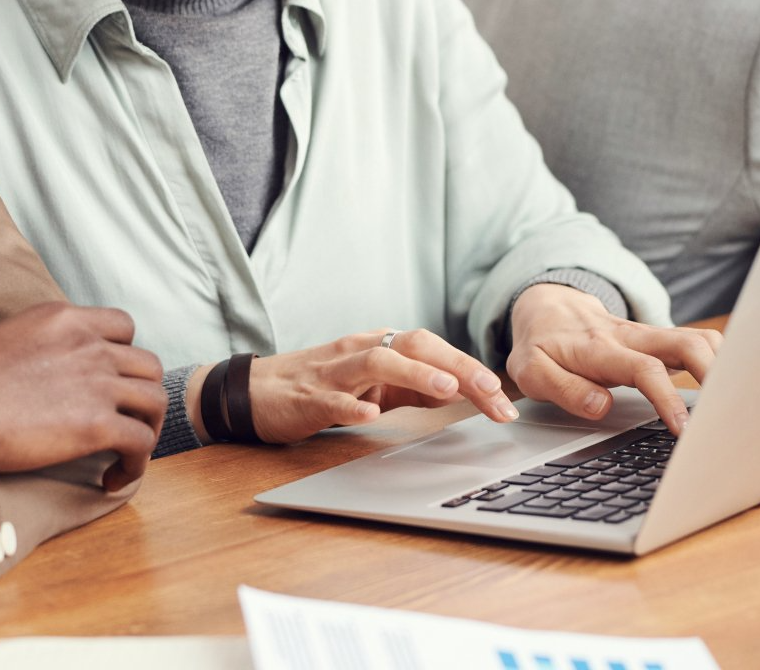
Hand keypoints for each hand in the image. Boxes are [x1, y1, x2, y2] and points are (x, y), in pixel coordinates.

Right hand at [0, 302, 165, 489]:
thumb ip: (41, 346)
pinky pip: (141, 443)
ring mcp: (96, 382)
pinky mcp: (95, 424)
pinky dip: (136, 465)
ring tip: (123, 454)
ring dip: (146, 430)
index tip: (110, 384)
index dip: (124, 358)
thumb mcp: (10, 337)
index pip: (124, 326)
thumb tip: (45, 374)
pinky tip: (111, 479)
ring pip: (154, 401)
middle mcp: (88, 343)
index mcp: (65, 318)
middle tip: (122, 423)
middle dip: (140, 396)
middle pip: (147, 365)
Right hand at [191, 328, 518, 445]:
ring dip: (415, 372)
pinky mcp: (309, 396)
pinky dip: (354, 405)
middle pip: (413, 345)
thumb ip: (414, 385)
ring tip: (446, 388)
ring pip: (377, 361)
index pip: (432, 348)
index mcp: (380, 347)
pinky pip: (333, 398)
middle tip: (492, 392)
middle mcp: (360, 351)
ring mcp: (334, 372)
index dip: (470, 369)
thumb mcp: (374, 384)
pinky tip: (371, 414)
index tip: (503, 399)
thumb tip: (465, 392)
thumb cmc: (320, 386)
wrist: (256, 391)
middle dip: (456, 367)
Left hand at [506, 285, 721, 434]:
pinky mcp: (657, 341)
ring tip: (731, 402)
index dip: (667, 399)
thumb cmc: (540, 345)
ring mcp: (647, 337)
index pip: (642, 369)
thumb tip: (602, 406)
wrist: (545, 309)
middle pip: (685, 343)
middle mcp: (629, 338)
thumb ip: (564, 389)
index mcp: (598, 349)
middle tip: (725, 414)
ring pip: (697, 339)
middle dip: (714, 374)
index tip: (682, 429)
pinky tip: (725, 387)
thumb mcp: (531, 372)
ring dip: (721, 365)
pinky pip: (695, 342)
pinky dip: (717, 361)